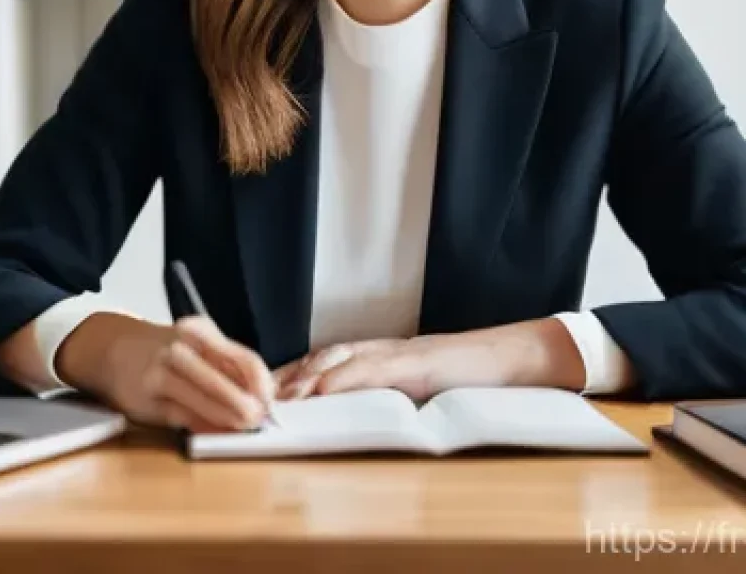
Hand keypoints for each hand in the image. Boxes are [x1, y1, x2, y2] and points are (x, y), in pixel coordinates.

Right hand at [57, 312, 274, 432]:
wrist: (115, 350)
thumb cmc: (165, 351)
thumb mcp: (197, 345)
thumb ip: (226, 366)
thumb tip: (261, 396)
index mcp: (201, 332)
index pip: (243, 359)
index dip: (262, 385)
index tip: (270, 402)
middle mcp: (181, 348)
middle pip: (223, 380)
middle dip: (246, 405)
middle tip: (260, 420)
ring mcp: (162, 372)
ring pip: (203, 399)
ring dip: (227, 417)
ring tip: (243, 427)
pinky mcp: (148, 397)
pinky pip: (183, 416)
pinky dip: (204, 426)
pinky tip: (216, 431)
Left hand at [273, 318, 591, 402]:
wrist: (509, 359)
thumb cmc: (466, 378)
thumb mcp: (416, 391)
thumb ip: (385, 396)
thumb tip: (351, 417)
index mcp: (379, 356)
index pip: (324, 361)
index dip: (292, 375)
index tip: (262, 391)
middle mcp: (381, 349)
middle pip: (322, 355)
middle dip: (288, 374)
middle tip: (256, 394)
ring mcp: (398, 352)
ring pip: (341, 357)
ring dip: (308, 376)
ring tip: (282, 397)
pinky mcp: (416, 360)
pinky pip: (375, 367)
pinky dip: (346, 377)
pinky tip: (325, 389)